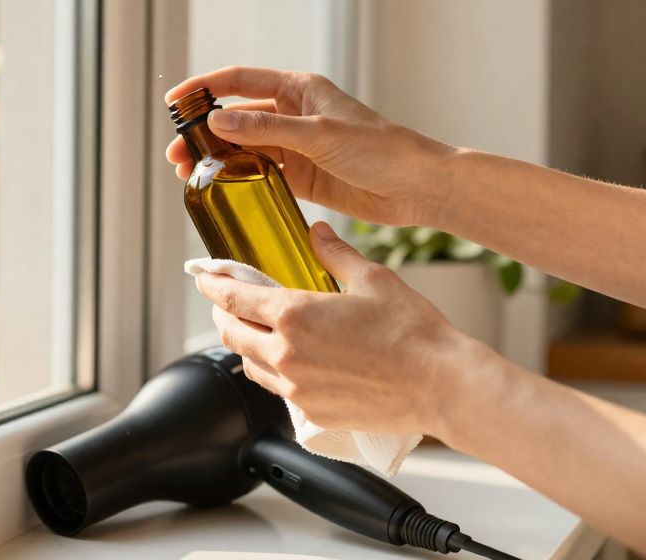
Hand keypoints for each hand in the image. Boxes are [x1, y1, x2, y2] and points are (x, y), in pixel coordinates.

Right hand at [165, 67, 453, 226]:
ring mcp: (295, 146)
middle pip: (235, 118)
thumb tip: (217, 121)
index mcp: (298, 90)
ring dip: (216, 159)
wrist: (417, 187)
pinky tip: (218, 189)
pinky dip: (237, 180)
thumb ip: (266, 129)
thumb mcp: (318, 135)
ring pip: (244, 148)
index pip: (239, 81)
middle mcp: (292, 114)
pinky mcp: (301, 176)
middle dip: (203, 133)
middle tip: (176, 154)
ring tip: (188, 175)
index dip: (204, 88)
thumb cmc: (379, 149)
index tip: (174, 102)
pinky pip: (259, 174)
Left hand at [194, 221, 482, 436]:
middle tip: (228, 303)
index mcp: (294, 315)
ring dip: (245, 344)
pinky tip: (287, 363)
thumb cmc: (413, 334)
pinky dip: (271, 373)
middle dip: (223, 314)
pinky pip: (276, 390)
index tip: (204, 277)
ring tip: (256, 331)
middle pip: (231, 332)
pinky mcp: (311, 412)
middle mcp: (286, 354)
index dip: (213, 285)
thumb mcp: (372, 278)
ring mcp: (296, 388)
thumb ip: (334, 253)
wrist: (441, 385)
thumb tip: (317, 232)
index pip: (234, 298)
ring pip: (249, 364)